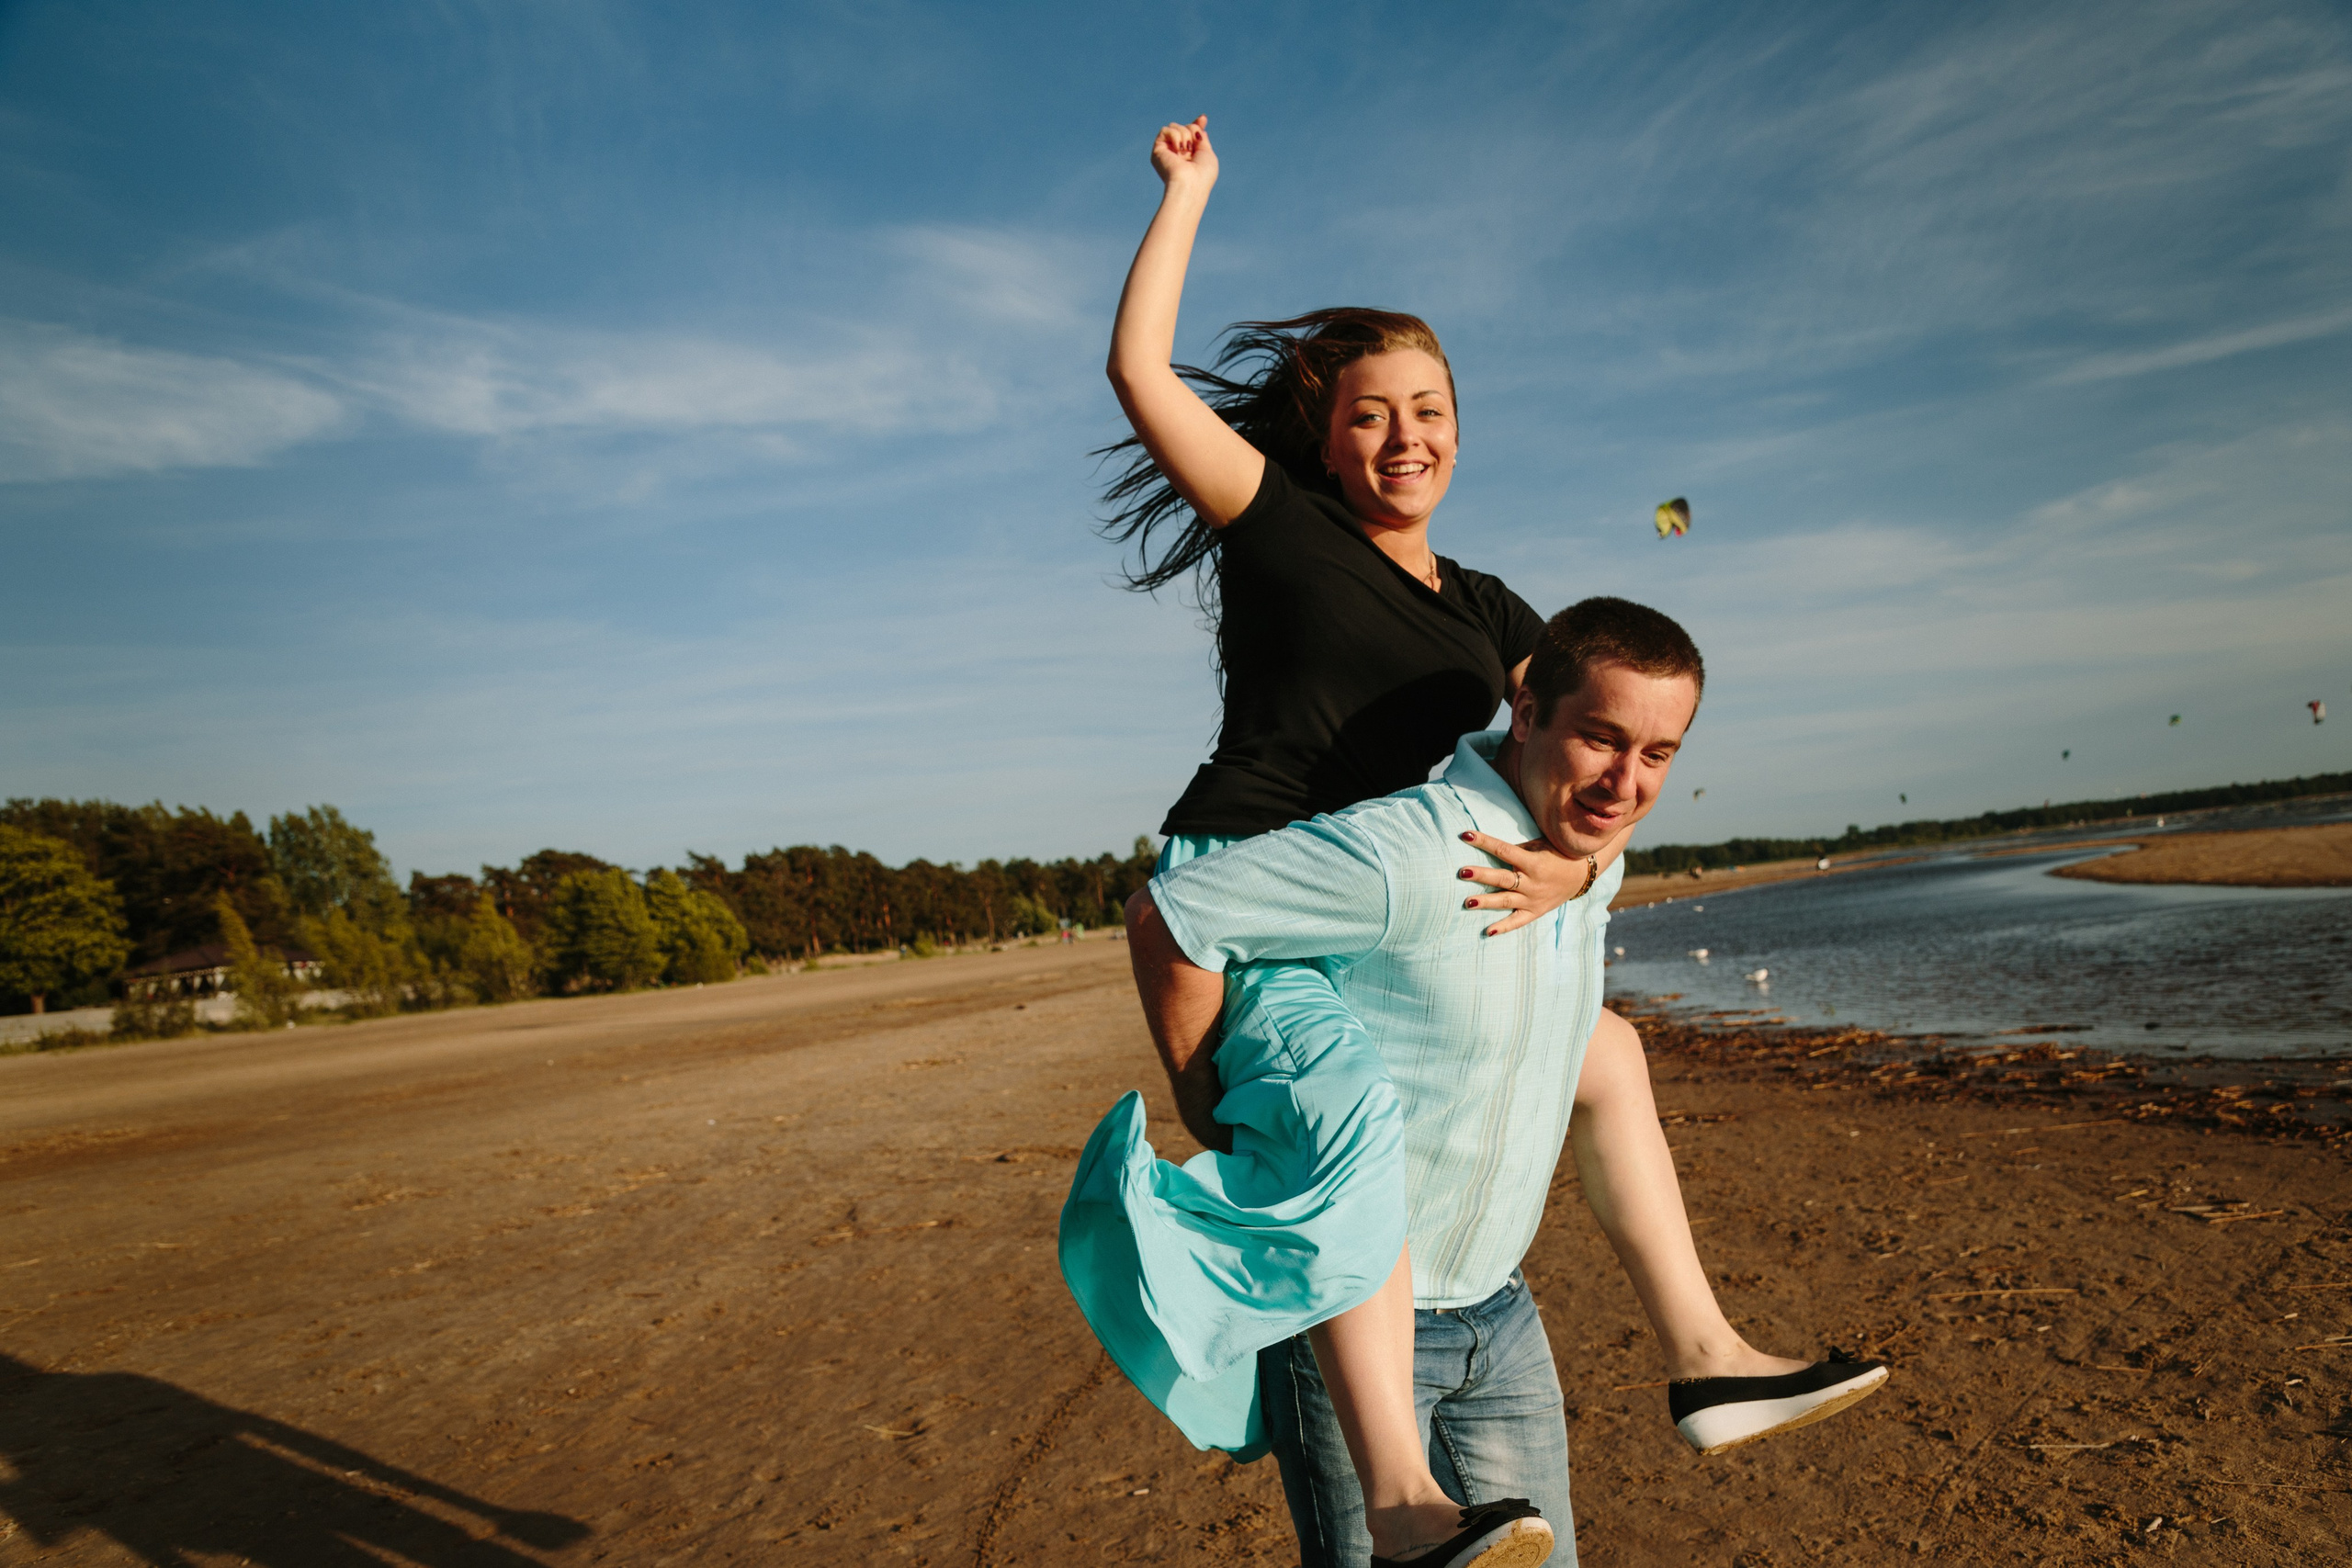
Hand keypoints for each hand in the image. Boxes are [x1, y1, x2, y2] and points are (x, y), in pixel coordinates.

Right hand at [1150, 115, 1216, 191]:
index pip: (1190, 134)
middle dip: (1192, 130)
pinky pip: (1166, 130)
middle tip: (1193, 146)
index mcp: (1190, 156)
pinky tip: (1178, 149)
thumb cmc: (1202, 175)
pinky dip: (1175, 135)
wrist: (1189, 185)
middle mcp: (1178, 153)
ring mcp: (1168, 151)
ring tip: (1186, 150)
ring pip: (1175, 126)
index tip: (1203, 118)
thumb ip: (1202, 139)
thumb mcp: (1208, 154)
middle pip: (1185, 127)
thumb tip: (1198, 125)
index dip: (1196, 124)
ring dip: (1185, 135)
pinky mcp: (1158, 150)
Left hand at [1455, 826, 1628, 935]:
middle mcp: (1532, 882)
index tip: (1466, 835)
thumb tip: (1492, 849)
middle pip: (1502, 879)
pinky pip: (1517, 921)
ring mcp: (1533, 899)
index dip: (1484, 842)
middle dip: (1482, 875)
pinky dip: (1503, 927)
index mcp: (1533, 862)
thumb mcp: (1540, 846)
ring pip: (1506, 901)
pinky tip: (1488, 931)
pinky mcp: (1535, 912)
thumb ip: (1518, 850)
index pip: (1504, 850)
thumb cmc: (1557, 854)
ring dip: (1486, 901)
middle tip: (1462, 872)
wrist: (1582, 874)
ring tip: (1467, 902)